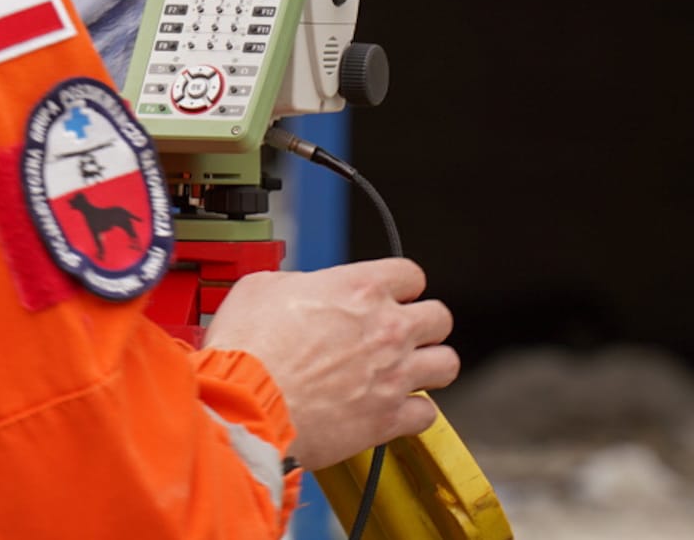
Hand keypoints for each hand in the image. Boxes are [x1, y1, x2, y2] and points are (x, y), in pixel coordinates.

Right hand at [202, 259, 457, 469]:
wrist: (246, 403)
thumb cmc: (248, 349)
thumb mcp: (261, 288)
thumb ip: (296, 284)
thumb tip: (300, 291)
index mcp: (358, 288)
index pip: (410, 274)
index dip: (399, 285)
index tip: (390, 296)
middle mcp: (386, 328)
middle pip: (439, 317)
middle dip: (423, 324)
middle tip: (402, 334)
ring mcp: (393, 374)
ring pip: (446, 364)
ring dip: (429, 366)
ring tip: (408, 372)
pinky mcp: (388, 418)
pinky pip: (427, 414)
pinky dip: (412, 412)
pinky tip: (392, 409)